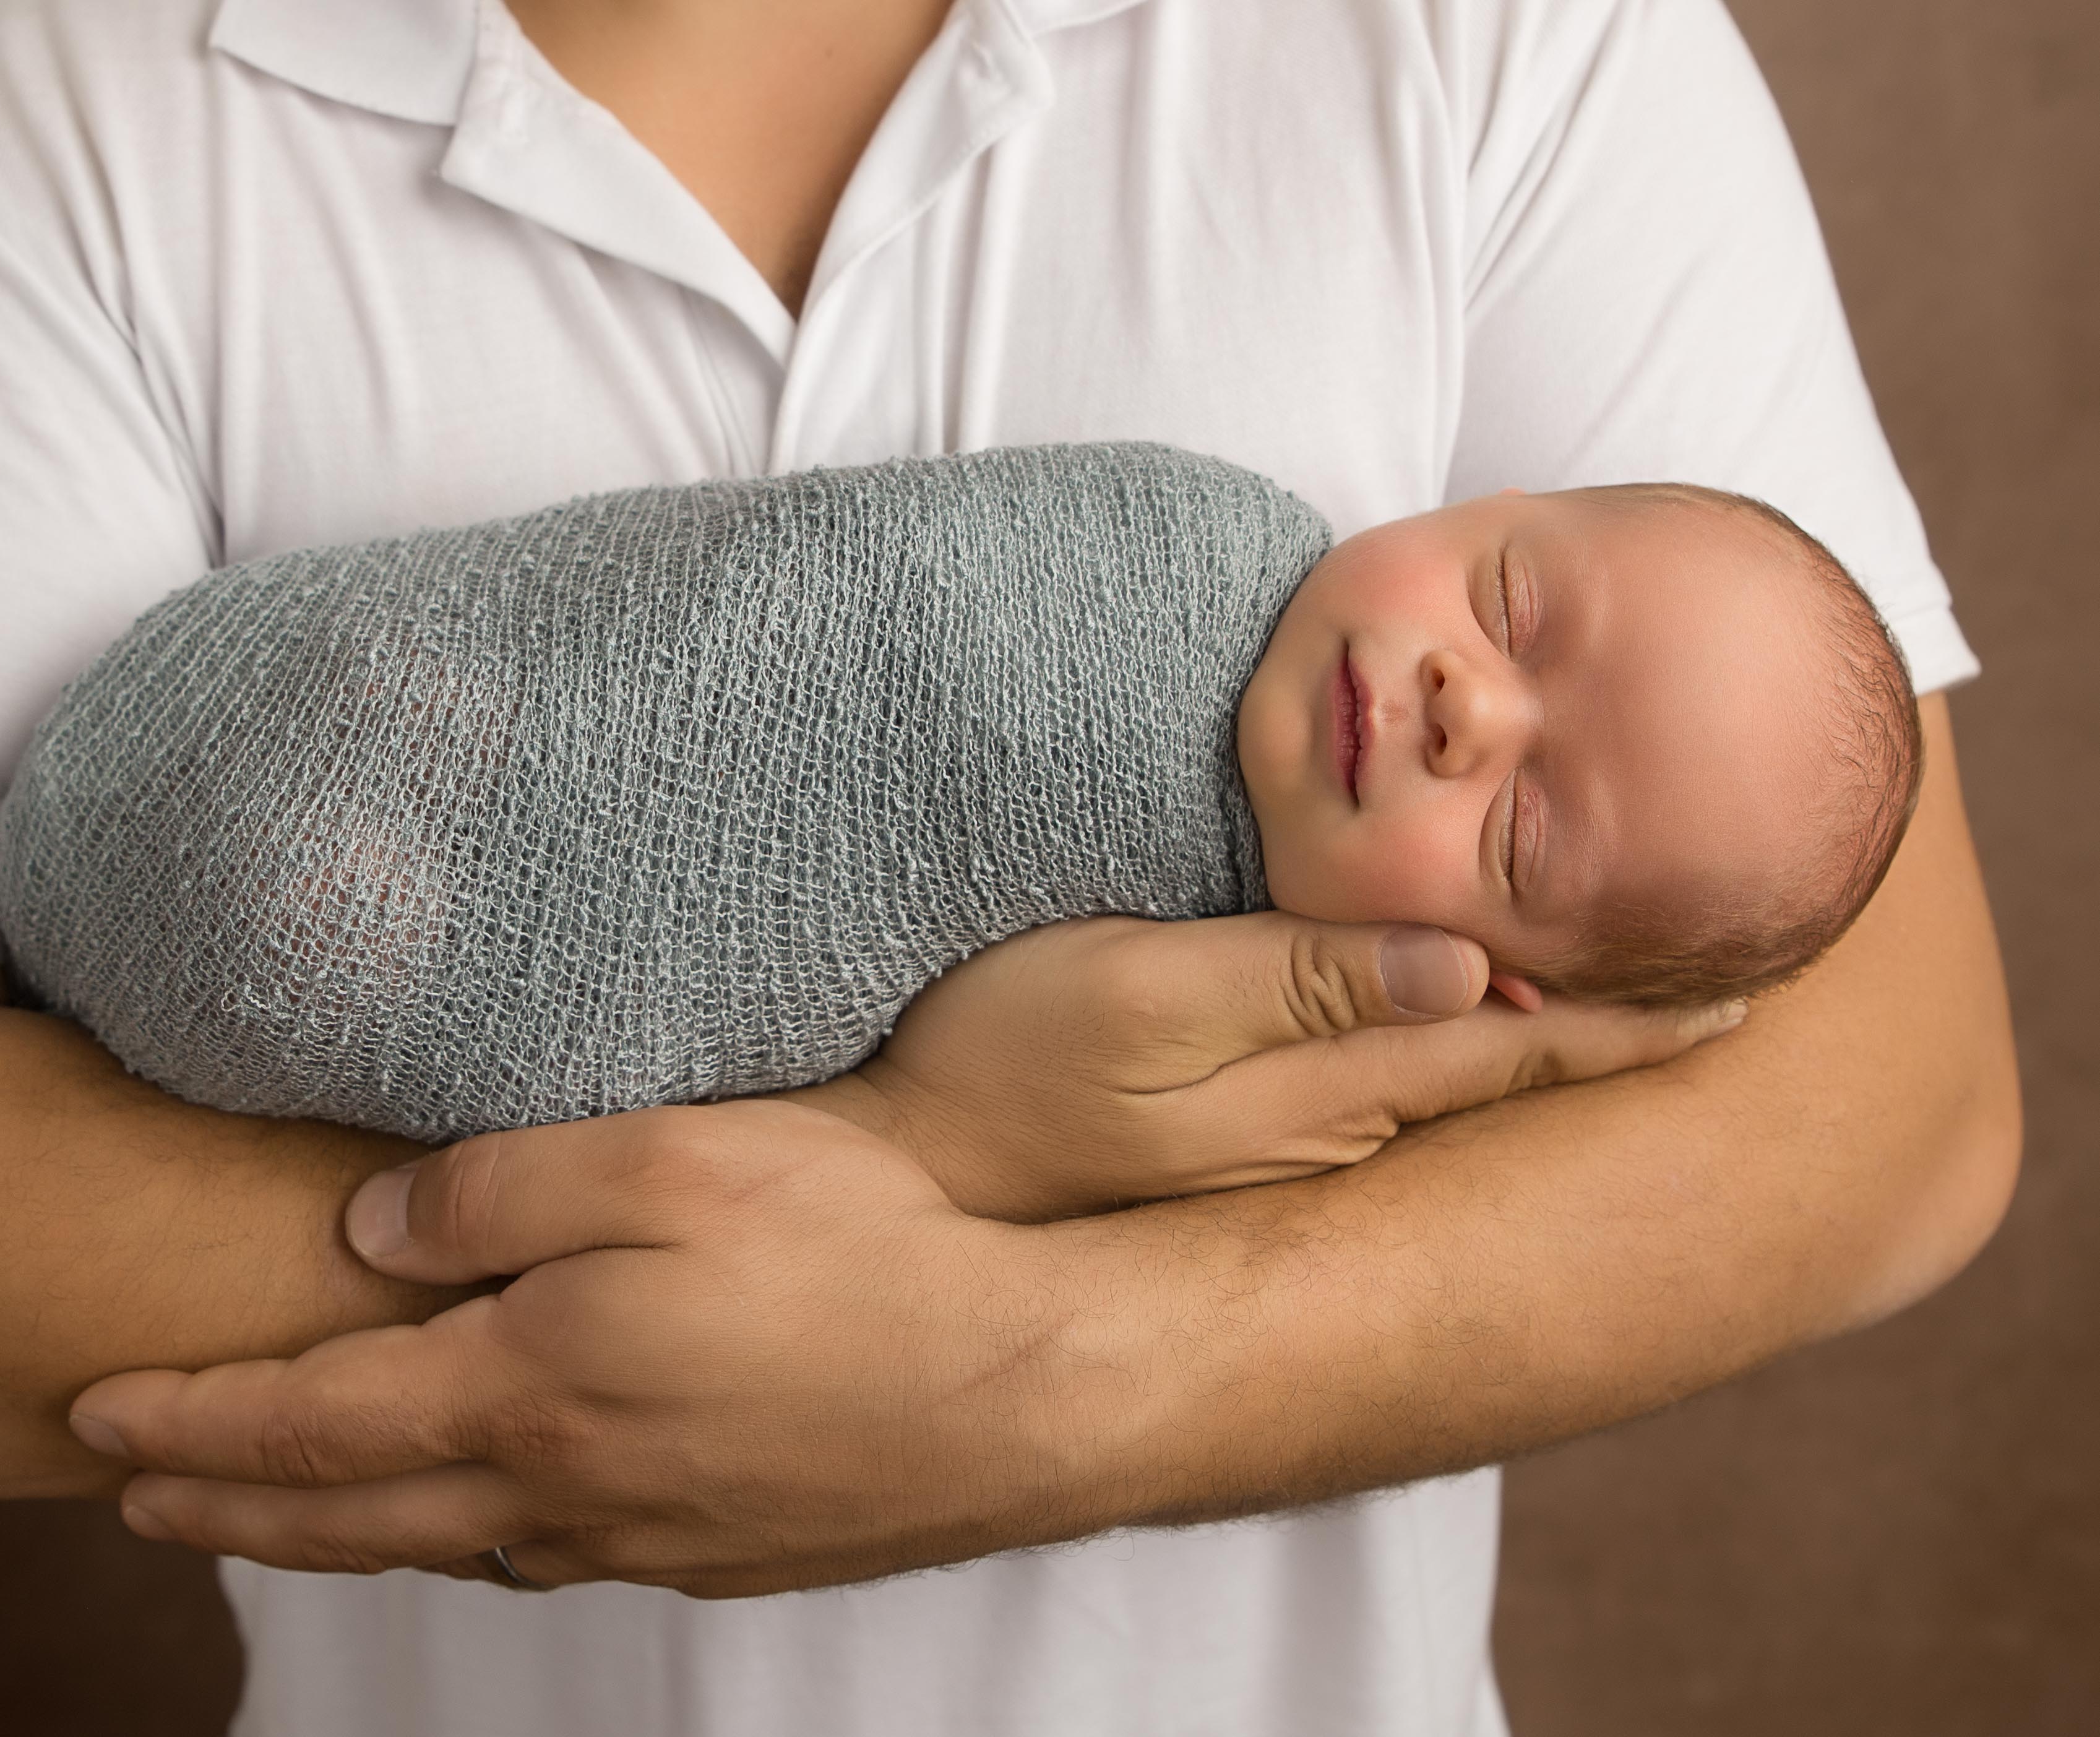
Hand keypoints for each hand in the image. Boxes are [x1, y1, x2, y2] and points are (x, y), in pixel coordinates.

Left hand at [71, 1102, 1116, 1595]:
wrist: (1027, 1387)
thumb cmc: (858, 1255)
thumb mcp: (664, 1164)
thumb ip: (496, 1193)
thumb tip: (364, 1234)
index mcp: (530, 1392)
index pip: (307, 1424)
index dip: (190, 1422)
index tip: (94, 1417)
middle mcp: (566, 1491)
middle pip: (352, 1516)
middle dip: (226, 1505)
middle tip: (136, 1497)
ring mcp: (647, 1537)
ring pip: (450, 1547)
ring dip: (339, 1535)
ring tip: (284, 1511)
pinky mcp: (723, 1550)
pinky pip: (553, 1556)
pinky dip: (468, 1542)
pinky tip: (484, 1522)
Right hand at [793, 914, 1743, 1220]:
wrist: (918, 1171)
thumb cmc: (1012, 1059)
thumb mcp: (1139, 995)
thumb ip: (1296, 979)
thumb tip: (1465, 966)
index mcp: (1325, 1086)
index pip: (1516, 1050)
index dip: (1632, 1025)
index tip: (1750, 998)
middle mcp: (1332, 1130)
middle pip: (1508, 1079)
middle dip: (1622, 1042)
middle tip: (1739, 1001)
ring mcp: (1288, 1147)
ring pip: (1457, 1090)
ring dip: (1549, 1050)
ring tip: (1640, 1002)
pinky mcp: (1243, 1142)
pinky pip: (1393, 1096)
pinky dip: (1464, 1060)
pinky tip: (1476, 1030)